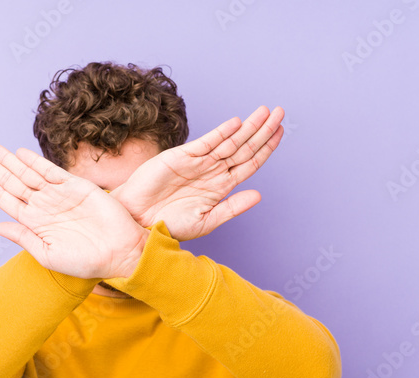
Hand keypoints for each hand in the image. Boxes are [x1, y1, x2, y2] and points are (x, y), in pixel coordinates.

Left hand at [0, 143, 147, 278]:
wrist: (120, 254)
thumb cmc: (87, 262)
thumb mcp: (48, 254)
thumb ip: (23, 238)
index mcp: (35, 223)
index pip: (6, 198)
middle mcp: (44, 206)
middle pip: (13, 181)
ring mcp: (60, 195)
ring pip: (28, 173)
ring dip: (9, 160)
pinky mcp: (77, 187)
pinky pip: (52, 171)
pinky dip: (35, 162)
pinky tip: (20, 154)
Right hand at [109, 105, 284, 240]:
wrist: (137, 221)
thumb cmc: (168, 224)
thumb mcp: (205, 221)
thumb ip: (231, 208)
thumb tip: (259, 195)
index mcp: (221, 187)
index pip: (249, 163)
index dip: (266, 148)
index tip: (281, 132)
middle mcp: (212, 171)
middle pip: (244, 147)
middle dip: (263, 130)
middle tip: (280, 112)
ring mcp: (198, 162)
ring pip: (229, 141)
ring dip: (248, 127)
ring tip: (266, 112)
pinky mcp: (181, 156)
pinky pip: (206, 143)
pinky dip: (221, 133)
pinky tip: (236, 123)